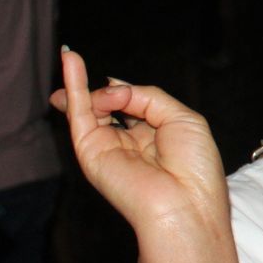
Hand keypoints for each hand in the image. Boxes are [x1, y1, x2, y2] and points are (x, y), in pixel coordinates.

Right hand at [51, 49, 230, 245]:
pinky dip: (73, 86)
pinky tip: (69, 60)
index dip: (126, 90)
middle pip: (109, 104)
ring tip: (74, 60)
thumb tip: (111, 86)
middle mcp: (131, 142)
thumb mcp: (181, 118)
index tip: (120, 85)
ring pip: (91, 106)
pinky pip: (79, 113)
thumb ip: (146, 96)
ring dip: (85, 82)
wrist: (183, 203)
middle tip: (101, 81)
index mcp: (157, 135)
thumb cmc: (194, 167)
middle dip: (103, 89)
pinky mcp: (91, 152)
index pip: (135, 104)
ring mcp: (109, 147)